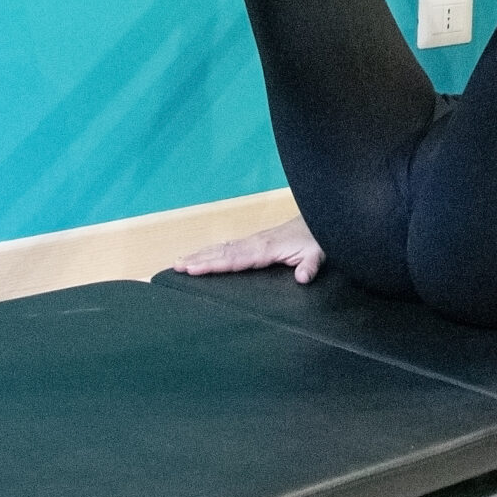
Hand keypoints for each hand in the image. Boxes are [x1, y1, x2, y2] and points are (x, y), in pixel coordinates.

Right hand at [172, 218, 324, 283]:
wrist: (320, 218)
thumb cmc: (318, 238)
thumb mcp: (318, 252)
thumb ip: (310, 265)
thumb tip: (303, 278)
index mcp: (266, 249)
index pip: (235, 259)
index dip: (214, 264)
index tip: (193, 269)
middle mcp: (256, 243)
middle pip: (222, 253)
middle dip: (199, 260)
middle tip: (176, 266)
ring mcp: (254, 241)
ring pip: (223, 248)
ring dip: (201, 255)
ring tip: (179, 262)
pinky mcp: (256, 242)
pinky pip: (230, 247)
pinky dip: (213, 251)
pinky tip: (203, 255)